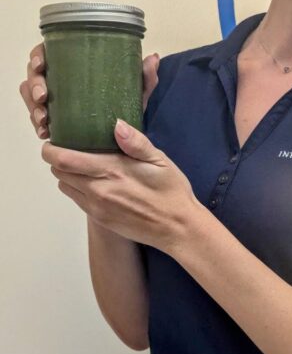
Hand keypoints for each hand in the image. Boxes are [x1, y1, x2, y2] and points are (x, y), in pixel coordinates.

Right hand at [19, 45, 160, 138]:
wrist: (125, 132)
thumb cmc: (125, 103)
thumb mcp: (136, 91)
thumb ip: (144, 77)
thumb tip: (152, 58)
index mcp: (74, 63)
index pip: (47, 52)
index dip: (38, 56)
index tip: (41, 65)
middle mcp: (61, 78)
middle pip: (35, 75)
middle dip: (34, 85)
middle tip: (44, 98)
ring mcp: (54, 99)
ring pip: (31, 96)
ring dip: (33, 107)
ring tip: (44, 120)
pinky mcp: (54, 118)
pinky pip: (37, 117)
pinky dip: (38, 124)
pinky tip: (45, 131)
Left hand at [41, 120, 199, 251]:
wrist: (177, 228)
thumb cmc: (171, 192)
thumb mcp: (160, 160)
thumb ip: (136, 142)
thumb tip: (117, 125)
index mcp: (111, 170)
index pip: (64, 159)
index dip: (51, 150)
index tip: (53, 141)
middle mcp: (98, 190)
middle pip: (59, 172)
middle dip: (58, 159)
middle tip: (68, 149)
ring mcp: (97, 207)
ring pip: (65, 186)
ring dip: (66, 175)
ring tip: (80, 166)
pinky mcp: (100, 219)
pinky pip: (77, 200)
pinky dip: (77, 189)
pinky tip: (93, 183)